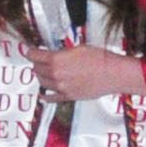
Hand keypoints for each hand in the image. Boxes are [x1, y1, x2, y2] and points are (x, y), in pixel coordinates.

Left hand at [28, 43, 145, 102]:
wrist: (115, 74)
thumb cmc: (102, 58)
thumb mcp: (80, 48)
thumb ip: (63, 53)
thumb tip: (55, 55)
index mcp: (56, 60)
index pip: (34, 55)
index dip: (30, 52)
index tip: (30, 51)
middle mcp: (55, 74)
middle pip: (37, 69)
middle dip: (37, 63)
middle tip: (40, 60)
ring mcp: (61, 87)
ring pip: (42, 82)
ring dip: (41, 76)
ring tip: (44, 73)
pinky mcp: (68, 96)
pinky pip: (51, 98)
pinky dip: (45, 96)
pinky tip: (42, 94)